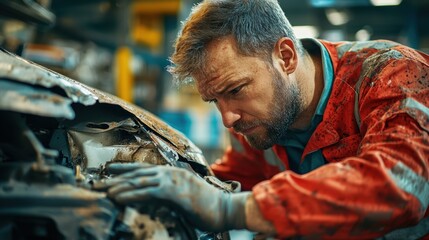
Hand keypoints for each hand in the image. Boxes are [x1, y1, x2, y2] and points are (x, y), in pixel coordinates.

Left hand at [94, 163, 249, 231]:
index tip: (108, 171)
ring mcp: (172, 180)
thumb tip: (152, 197)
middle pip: (136, 174)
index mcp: (171, 173)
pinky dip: (130, 194)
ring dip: (118, 186)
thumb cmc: (205, 206)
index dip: (124, 169)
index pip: (143, 169)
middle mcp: (169, 172)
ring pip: (139, 182)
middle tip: (96, 183)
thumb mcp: (183, 197)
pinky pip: (147, 192)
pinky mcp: (174, 191)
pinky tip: (117, 197)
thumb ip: (167, 194)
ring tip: (101, 190)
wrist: (225, 208)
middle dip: (115, 178)